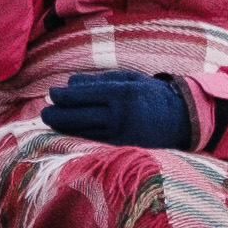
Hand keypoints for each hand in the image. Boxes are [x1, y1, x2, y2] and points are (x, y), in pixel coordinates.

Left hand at [40, 69, 199, 150]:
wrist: (182, 120)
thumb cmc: (152, 94)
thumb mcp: (128, 79)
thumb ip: (98, 80)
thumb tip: (69, 83)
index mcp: (121, 93)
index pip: (82, 95)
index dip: (62, 96)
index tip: (51, 94)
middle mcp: (119, 116)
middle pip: (77, 117)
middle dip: (56, 115)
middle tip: (44, 112)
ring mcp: (120, 135)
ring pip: (82, 132)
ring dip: (63, 127)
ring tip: (51, 121)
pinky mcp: (122, 148)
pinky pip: (93, 142)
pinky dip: (77, 137)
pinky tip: (68, 132)